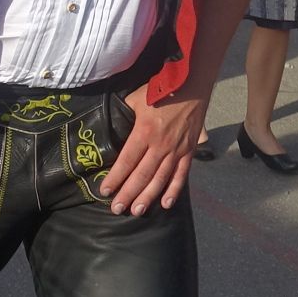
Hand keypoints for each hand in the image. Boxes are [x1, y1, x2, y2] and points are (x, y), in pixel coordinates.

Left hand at [104, 89, 205, 212]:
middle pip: (141, 175)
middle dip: (128, 194)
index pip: (126, 161)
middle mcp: (160, 144)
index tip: (105, 192)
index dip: (115, 178)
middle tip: (117, 209)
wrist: (192, 85)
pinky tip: (165, 204)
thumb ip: (124, 116)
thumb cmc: (160, 90)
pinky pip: (181, 175)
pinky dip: (174, 190)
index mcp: (144, 131)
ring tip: (136, 211)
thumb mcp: (136, 99)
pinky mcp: (189, 151)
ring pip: (160, 179)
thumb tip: (111, 130)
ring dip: (148, 197)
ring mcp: (176, 150)